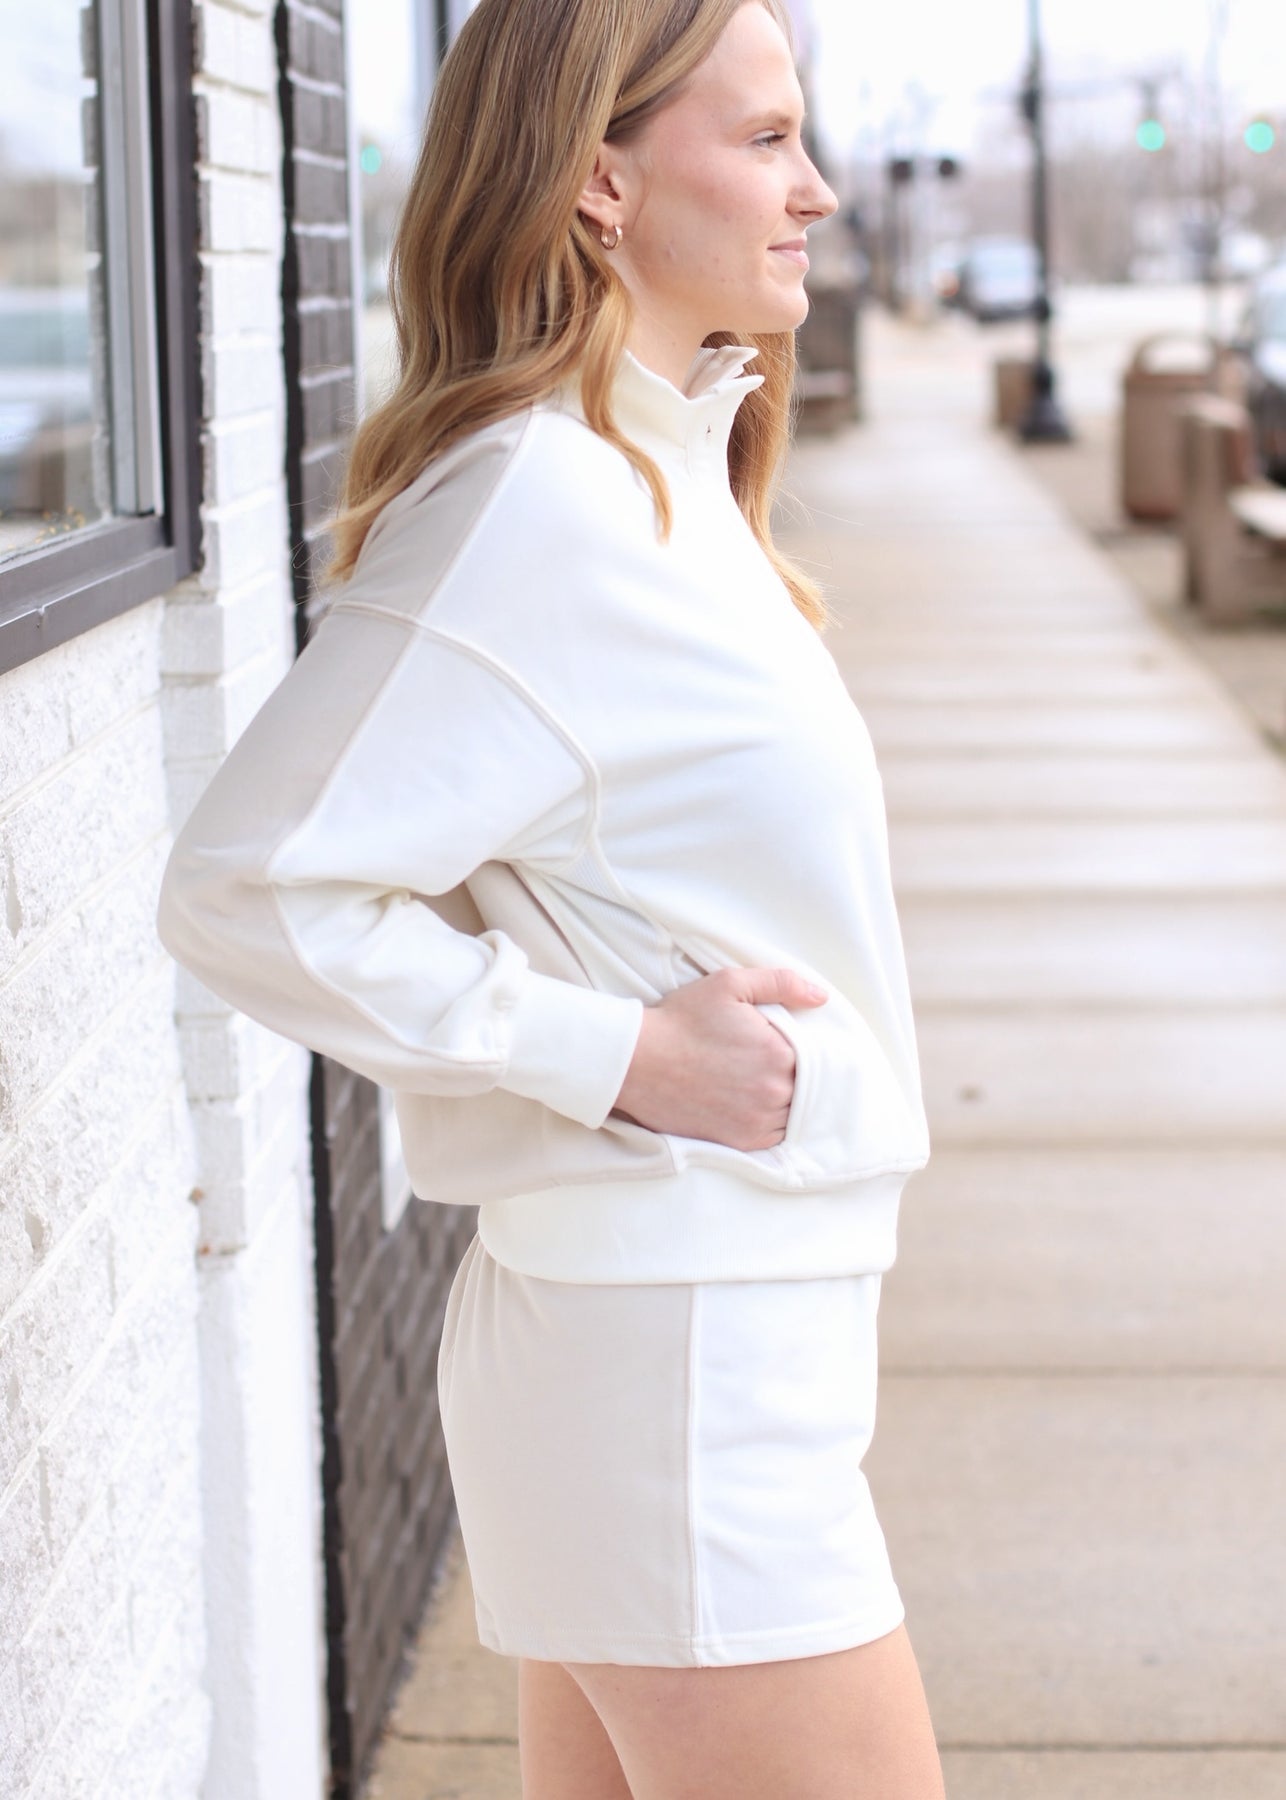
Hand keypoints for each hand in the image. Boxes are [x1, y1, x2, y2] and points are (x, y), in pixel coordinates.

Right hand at [610, 967, 828, 1151]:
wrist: (637, 1061)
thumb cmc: (682, 1020)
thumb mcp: (730, 985)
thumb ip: (781, 983)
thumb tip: (820, 997)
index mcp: (780, 1053)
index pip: (815, 1055)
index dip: (800, 1048)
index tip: (781, 1043)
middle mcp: (775, 1092)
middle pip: (805, 1087)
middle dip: (793, 1075)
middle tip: (767, 1063)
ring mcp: (758, 1121)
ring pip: (793, 1114)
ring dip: (786, 1101)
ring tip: (761, 1084)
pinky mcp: (739, 1142)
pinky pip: (773, 1137)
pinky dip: (771, 1123)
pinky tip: (754, 1106)